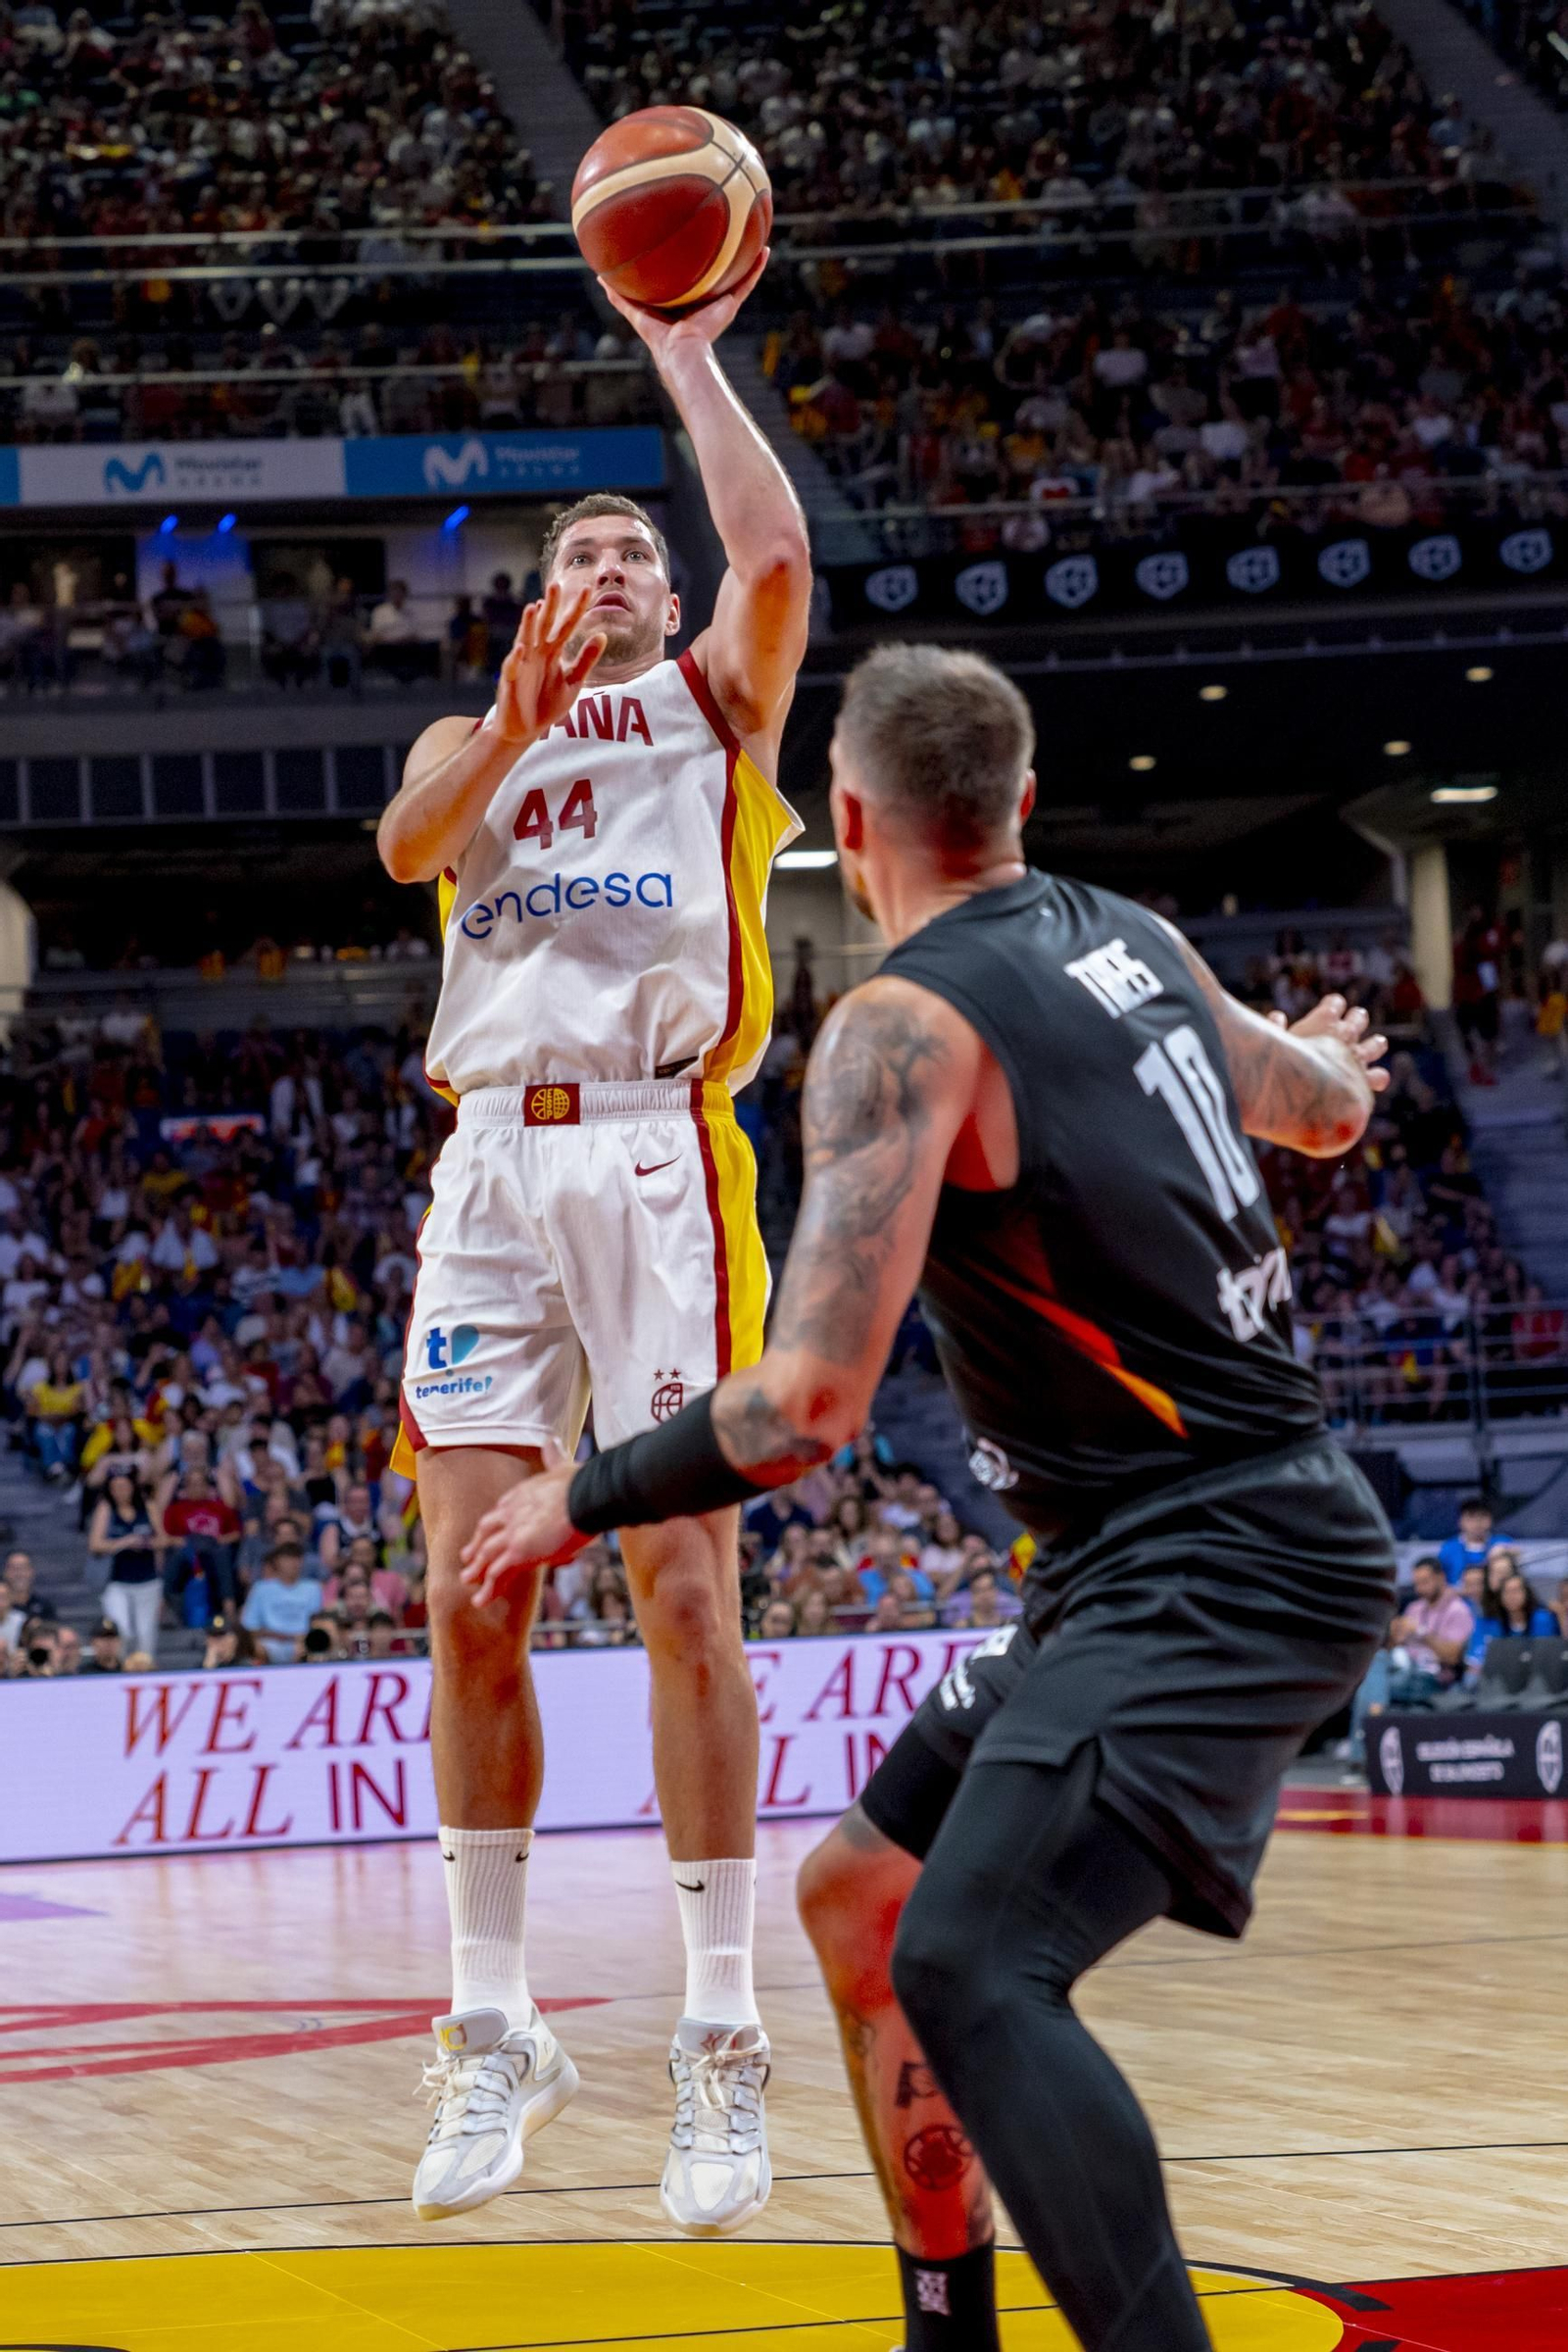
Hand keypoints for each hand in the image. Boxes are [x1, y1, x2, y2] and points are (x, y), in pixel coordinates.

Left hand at [460, 1445, 586, 1606]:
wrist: (587, 1495)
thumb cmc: (581, 1482)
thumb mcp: (562, 1466)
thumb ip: (553, 1456)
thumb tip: (552, 1440)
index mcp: (519, 1495)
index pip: (498, 1513)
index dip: (491, 1526)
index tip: (486, 1535)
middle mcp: (510, 1513)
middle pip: (485, 1533)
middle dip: (476, 1548)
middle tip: (466, 1560)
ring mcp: (512, 1533)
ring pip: (487, 1556)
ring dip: (477, 1571)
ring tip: (469, 1583)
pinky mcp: (519, 1552)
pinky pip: (498, 1573)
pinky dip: (489, 1588)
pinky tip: (482, 1599)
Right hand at [491, 578, 605, 748]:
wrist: (525, 730)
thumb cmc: (547, 705)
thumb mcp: (573, 683)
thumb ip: (585, 660)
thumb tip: (602, 635)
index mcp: (553, 652)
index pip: (567, 626)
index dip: (577, 609)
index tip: (589, 590)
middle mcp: (537, 653)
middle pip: (545, 625)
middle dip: (550, 607)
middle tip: (556, 584)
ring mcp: (522, 665)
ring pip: (525, 640)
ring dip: (529, 625)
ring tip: (534, 608)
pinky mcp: (510, 682)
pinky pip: (512, 668)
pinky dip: (516, 658)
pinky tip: (521, 647)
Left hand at [598, 248, 768, 366]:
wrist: (681, 351)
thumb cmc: (659, 336)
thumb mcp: (635, 309)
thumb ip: (619, 295)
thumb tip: (599, 276)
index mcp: (685, 303)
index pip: (689, 279)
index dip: (689, 263)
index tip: (690, 245)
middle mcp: (705, 301)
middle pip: (715, 274)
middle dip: (719, 257)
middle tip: (722, 232)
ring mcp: (720, 303)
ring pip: (735, 276)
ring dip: (744, 258)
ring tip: (752, 234)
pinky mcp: (730, 305)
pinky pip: (747, 283)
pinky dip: (757, 268)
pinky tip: (765, 249)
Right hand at [1269, 994, 1389, 1093]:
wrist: (1302, 1091)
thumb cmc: (1280, 1065)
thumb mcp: (1271, 1042)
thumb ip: (1275, 1028)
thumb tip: (1276, 1016)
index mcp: (1324, 1019)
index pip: (1335, 1003)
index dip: (1333, 1006)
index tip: (1329, 1010)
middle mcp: (1346, 1034)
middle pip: (1359, 1018)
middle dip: (1356, 1019)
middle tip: (1352, 1023)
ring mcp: (1359, 1057)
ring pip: (1377, 1044)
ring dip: (1375, 1044)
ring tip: (1376, 1044)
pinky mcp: (1365, 1080)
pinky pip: (1379, 1076)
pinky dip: (1377, 1077)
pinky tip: (1373, 1080)